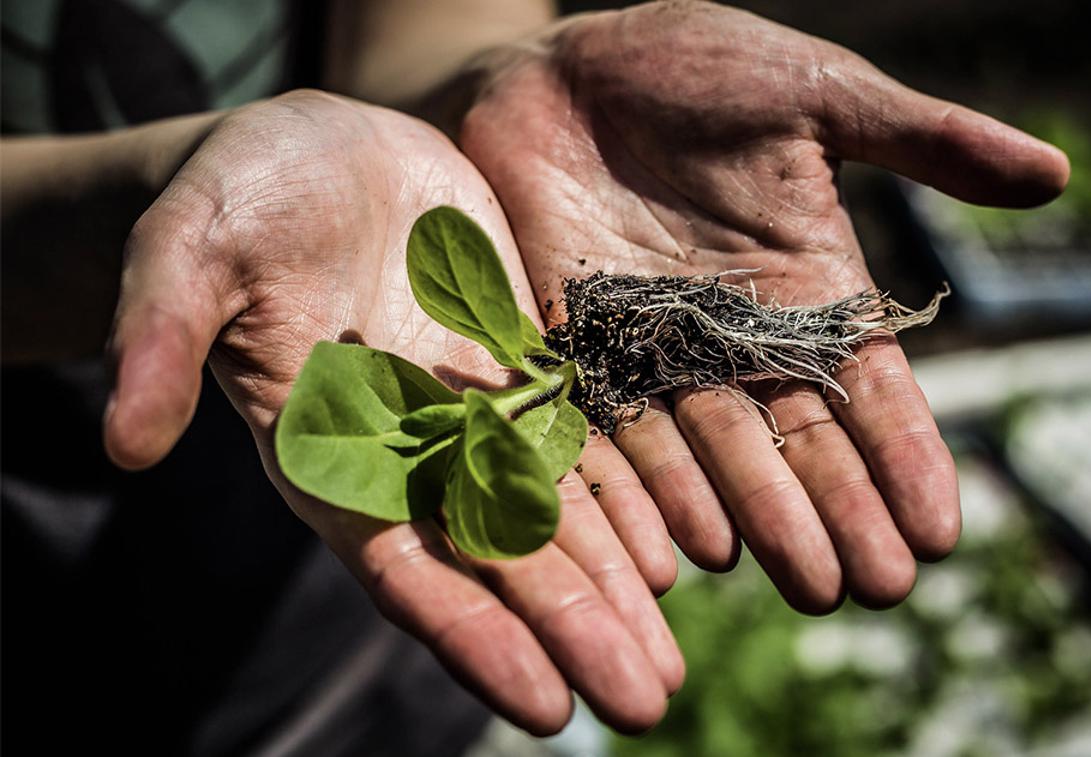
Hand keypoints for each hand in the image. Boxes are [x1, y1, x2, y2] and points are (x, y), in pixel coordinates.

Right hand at [103, 90, 681, 733]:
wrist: (312, 150)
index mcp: (332, 453)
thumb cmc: (235, 200)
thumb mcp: (188, 251)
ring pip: (556, 514)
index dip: (475, 635)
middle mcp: (412, 454)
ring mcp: (473, 412)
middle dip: (573, 630)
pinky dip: (629, 491)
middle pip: (502, 560)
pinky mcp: (519, 362)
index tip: (546, 705)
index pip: (406, 567)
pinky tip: (681, 545)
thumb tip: (121, 440)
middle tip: (648, 703)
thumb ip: (163, 338)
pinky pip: (584, 437)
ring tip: (670, 660)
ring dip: (614, 585)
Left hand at [454, 1, 1068, 609]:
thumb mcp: (815, 92)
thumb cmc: (691, 65)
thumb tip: (1053, 174)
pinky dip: (646, 488)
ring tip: (801, 580)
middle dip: (837, 510)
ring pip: (710, 451)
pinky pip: (611, 427)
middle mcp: (733, 335)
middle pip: (794, 436)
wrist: (560, 67)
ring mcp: (652, 348)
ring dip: (757, 518)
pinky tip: (684, 546)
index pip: (867, 385)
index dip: (904, 454)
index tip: (939, 529)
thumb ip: (920, 140)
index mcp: (804, 284)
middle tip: (875, 586)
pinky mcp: (573, 346)